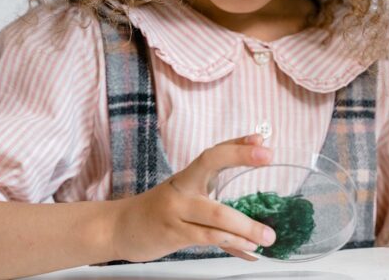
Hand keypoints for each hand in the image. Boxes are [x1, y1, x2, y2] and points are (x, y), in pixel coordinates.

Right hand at [111, 134, 276, 261]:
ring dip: (246, 226)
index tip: (261, 140)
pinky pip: (208, 239)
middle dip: (241, 157)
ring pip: (215, 214)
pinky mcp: (173, 234)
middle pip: (212, 166)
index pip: (213, 151)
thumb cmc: (160, 209)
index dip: (236, 144)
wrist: (119, 227)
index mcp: (187, 176)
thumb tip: (256, 176)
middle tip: (269, 156)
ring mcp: (176, 211)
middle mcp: (181, 188)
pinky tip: (249, 249)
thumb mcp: (187, 191)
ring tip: (267, 236)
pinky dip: (232, 245)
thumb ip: (220, 182)